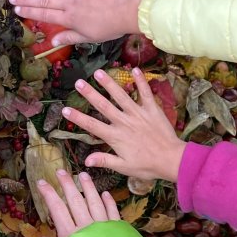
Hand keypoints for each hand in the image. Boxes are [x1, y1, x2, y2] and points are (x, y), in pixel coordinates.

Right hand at [10, 0, 143, 46]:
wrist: (127, 11)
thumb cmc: (110, 27)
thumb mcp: (89, 38)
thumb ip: (69, 37)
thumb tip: (52, 42)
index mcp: (69, 19)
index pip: (45, 15)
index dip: (29, 12)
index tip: (17, 10)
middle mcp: (70, 3)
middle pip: (43, 1)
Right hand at [37, 170, 119, 236]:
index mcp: (71, 235)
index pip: (57, 209)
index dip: (49, 194)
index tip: (42, 182)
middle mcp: (86, 226)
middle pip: (75, 200)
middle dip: (67, 184)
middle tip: (61, 171)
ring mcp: (103, 226)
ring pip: (94, 202)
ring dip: (88, 187)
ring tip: (83, 175)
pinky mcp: (117, 230)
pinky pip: (113, 212)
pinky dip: (109, 202)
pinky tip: (105, 194)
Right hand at [63, 68, 186, 181]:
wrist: (172, 160)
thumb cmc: (147, 165)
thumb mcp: (124, 167)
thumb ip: (104, 161)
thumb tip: (85, 161)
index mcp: (116, 136)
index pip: (92, 125)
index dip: (77, 118)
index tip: (64, 109)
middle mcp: (124, 122)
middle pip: (104, 105)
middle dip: (90, 93)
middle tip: (78, 82)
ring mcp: (138, 114)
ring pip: (121, 96)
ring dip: (109, 83)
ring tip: (98, 72)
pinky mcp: (152, 109)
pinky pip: (145, 93)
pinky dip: (141, 81)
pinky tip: (135, 69)